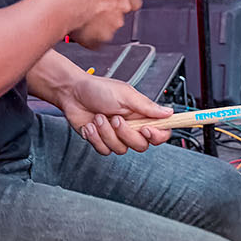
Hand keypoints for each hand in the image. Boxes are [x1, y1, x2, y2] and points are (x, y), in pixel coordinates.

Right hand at [52, 0, 141, 48]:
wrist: (62, 4)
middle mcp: (122, 7)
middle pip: (121, 11)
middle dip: (110, 9)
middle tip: (94, 4)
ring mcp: (113, 24)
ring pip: (109, 25)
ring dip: (99, 22)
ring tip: (83, 14)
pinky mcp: (102, 39)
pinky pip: (98, 39)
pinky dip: (90, 34)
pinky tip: (79, 25)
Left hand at [55, 73, 173, 154]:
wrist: (72, 93)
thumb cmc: (97, 89)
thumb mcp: (125, 94)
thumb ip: (147, 106)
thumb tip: (169, 112)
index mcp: (141, 114)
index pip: (161, 131)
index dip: (158, 135)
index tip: (147, 129)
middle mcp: (131, 127)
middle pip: (141, 145)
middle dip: (126, 133)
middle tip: (115, 118)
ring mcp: (116, 136)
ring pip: (121, 149)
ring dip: (107, 133)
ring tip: (99, 117)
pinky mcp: (102, 141)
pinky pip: (105, 151)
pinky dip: (96, 138)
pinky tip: (91, 125)